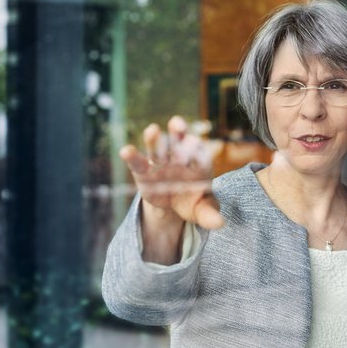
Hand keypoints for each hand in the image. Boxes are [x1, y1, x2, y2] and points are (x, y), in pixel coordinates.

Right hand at [119, 115, 224, 230]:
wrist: (173, 205)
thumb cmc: (193, 201)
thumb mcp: (202, 209)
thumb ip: (210, 214)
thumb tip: (220, 224)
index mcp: (199, 164)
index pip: (200, 154)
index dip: (198, 152)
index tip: (197, 152)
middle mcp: (180, 158)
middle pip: (179, 142)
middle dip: (178, 133)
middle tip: (177, 123)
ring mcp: (161, 162)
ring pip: (157, 147)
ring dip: (155, 139)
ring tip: (152, 130)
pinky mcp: (144, 171)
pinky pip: (137, 162)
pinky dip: (132, 156)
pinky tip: (126, 151)